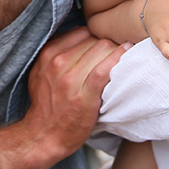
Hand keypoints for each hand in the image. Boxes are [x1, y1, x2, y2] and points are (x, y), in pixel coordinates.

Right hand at [23, 27, 129, 160]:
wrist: (44, 136)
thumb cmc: (47, 105)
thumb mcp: (42, 72)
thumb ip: (57, 53)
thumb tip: (83, 36)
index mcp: (48, 54)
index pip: (82, 32)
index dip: (96, 38)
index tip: (105, 47)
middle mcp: (57, 62)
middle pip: (94, 39)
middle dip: (108, 44)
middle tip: (117, 53)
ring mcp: (70, 78)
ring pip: (102, 48)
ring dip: (116, 51)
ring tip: (123, 56)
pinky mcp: (84, 94)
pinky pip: (105, 68)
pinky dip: (118, 58)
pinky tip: (126, 54)